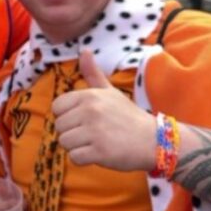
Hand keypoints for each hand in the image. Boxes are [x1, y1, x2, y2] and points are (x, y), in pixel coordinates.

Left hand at [52, 49, 156, 170]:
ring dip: (76, 147)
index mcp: (89, 96)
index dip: (67, 116)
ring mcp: (94, 132)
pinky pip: (74, 158)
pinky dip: (83, 159)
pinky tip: (98, 153)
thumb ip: (93, 74)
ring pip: (64, 142)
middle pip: (59, 126)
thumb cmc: (127, 116)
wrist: (153, 140)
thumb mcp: (110, 92)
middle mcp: (90, 111)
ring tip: (95, 143)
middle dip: (72, 133)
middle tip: (92, 133)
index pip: (57, 107)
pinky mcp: (99, 152)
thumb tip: (84, 50)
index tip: (84, 119)